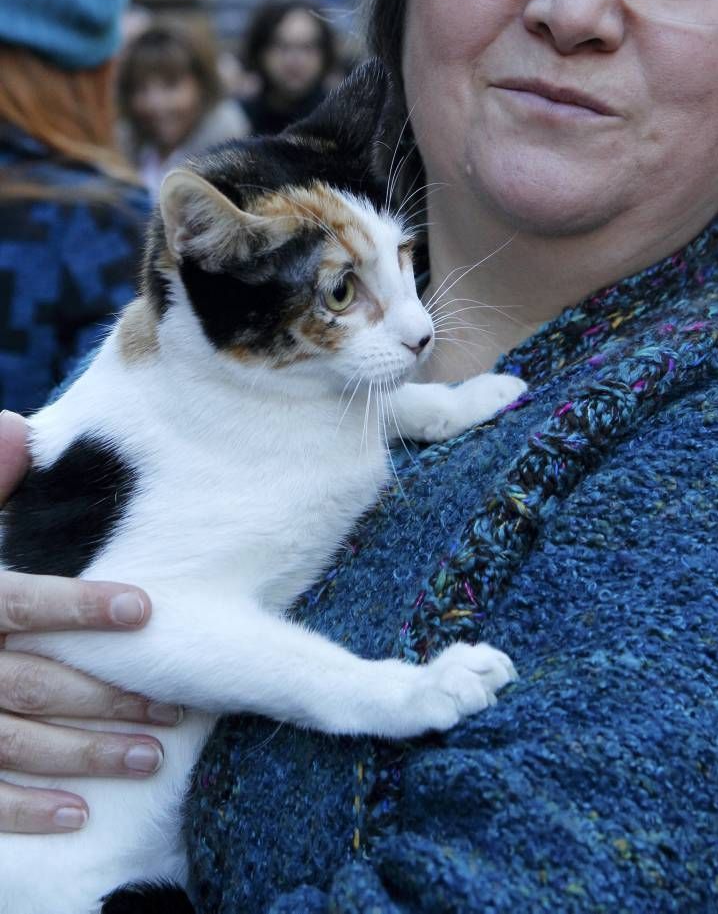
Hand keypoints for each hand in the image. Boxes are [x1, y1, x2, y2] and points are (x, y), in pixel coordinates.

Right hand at [0, 411, 177, 833]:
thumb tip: (17, 429)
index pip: (19, 602)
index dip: (80, 605)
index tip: (145, 608)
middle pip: (34, 682)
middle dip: (107, 696)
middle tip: (175, 706)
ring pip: (16, 743)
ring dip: (84, 755)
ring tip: (151, 756)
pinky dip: (24, 812)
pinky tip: (77, 815)